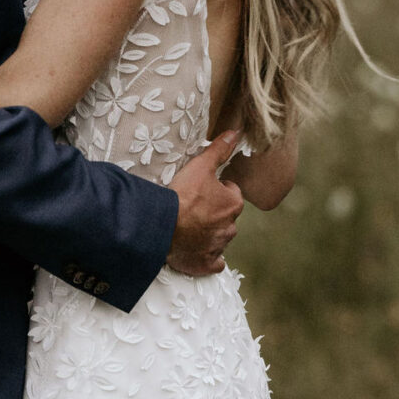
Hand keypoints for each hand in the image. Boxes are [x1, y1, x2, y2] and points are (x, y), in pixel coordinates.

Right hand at [167, 129, 245, 276]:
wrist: (163, 227)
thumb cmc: (182, 196)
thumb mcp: (201, 166)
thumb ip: (219, 150)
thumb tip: (236, 133)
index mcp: (233, 204)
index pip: (231, 193)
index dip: (216, 190)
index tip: (201, 190)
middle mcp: (230, 227)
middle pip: (225, 217)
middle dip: (213, 213)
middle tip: (193, 208)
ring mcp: (219, 247)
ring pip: (219, 238)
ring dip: (208, 233)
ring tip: (188, 227)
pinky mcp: (206, 264)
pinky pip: (213, 262)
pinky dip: (207, 258)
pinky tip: (196, 251)